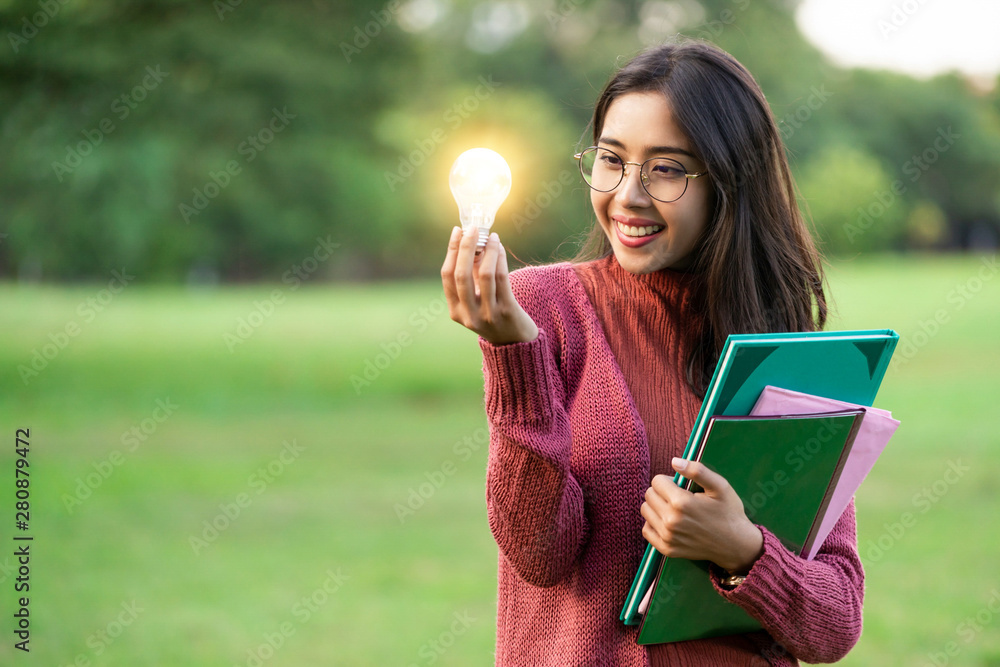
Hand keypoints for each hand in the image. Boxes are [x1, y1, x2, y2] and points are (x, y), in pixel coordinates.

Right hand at [441, 227, 538, 344]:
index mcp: (455, 311)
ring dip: (487, 251)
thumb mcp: (476, 300)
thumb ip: (472, 275)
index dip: (451, 251)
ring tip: (492, 236)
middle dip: (466, 247)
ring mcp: (488, 314)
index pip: (447, 276)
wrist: (516, 343)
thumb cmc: (494, 315)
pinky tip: (500, 248)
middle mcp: (469, 315)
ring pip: (484, 275)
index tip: (457, 231)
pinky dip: (500, 259)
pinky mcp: (507, 311)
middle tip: (472, 228)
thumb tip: (472, 243)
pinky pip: (502, 279)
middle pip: (462, 275)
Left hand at [640, 458, 763, 573]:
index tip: (682, 487)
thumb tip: (674, 461)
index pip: (656, 481)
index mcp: (681, 502)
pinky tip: (669, 522)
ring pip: (646, 510)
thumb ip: (697, 470)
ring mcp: (667, 537)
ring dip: (657, 506)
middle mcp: (670, 521)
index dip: (669, 480)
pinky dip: (654, 524)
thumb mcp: (720, 486)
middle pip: (649, 495)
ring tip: (675, 510)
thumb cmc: (729, 512)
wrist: (736, 545)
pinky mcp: (666, 549)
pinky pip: (646, 530)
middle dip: (661, 492)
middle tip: (680, 498)